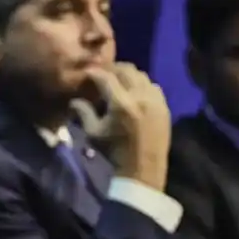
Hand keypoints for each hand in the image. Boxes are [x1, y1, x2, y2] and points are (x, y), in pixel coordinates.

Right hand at [72, 63, 170, 189]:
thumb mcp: (93, 133)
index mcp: (121, 103)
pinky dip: (143, 85)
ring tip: (119, 82)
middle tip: (103, 74)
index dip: (95, 72)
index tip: (88, 73)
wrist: (142, 169)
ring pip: (142, 75)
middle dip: (113, 69)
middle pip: (127, 70)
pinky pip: (153, 86)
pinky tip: (135, 94)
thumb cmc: (114, 152)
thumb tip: (74, 100)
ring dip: (128, 75)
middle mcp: (140, 97)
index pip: (106, 77)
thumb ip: (84, 112)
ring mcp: (155, 100)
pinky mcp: (164, 106)